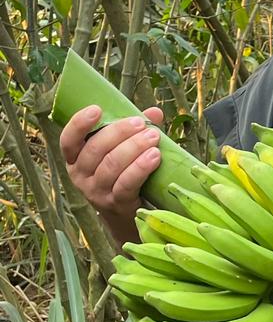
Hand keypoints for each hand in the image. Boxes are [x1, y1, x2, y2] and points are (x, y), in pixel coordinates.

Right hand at [60, 104, 163, 232]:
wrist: (125, 213)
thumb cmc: (121, 172)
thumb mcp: (121, 149)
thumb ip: (133, 130)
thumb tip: (154, 113)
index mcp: (74, 158)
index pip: (68, 140)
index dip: (79, 124)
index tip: (96, 109)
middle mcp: (80, 175)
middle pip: (96, 149)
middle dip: (120, 132)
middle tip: (140, 123)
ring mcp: (96, 191)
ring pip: (112, 165)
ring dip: (134, 148)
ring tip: (153, 136)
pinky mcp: (115, 203)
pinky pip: (126, 184)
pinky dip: (141, 168)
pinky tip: (155, 156)